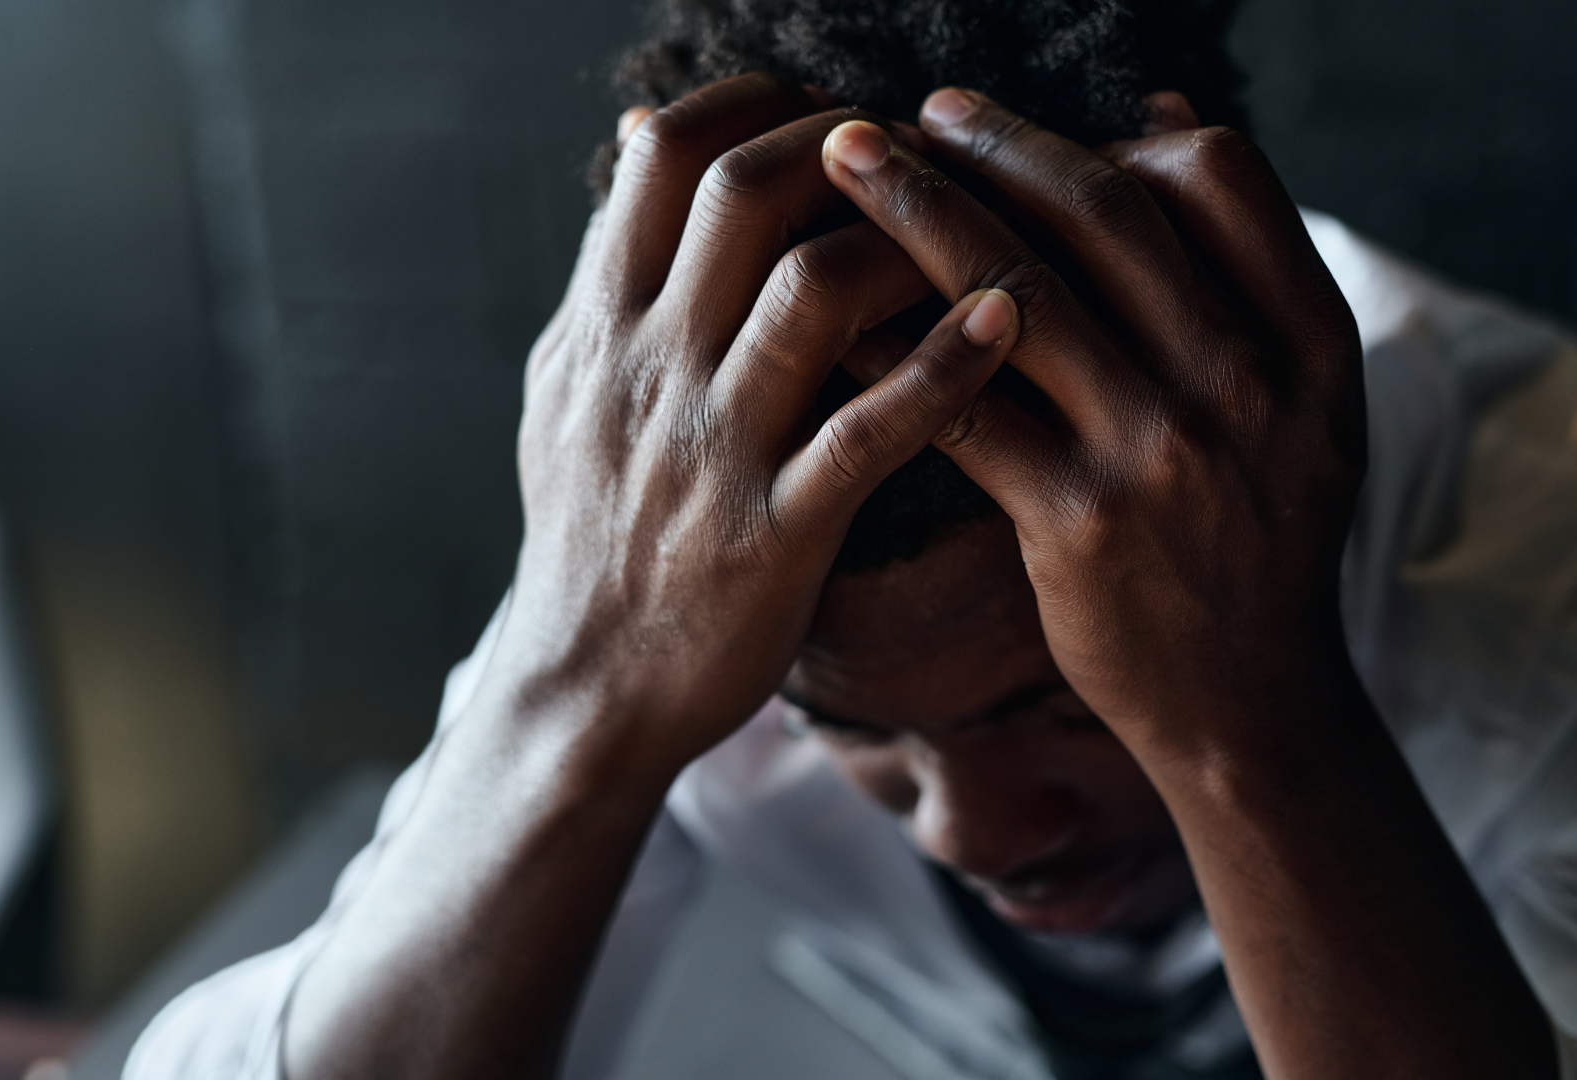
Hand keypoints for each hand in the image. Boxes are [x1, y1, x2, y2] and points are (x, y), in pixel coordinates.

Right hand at [479, 74, 1019, 778]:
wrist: (585, 691)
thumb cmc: (592, 536)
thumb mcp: (569, 391)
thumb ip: (611, 267)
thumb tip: (642, 133)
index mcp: (601, 327)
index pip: (669, 157)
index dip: (761, 106)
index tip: (830, 118)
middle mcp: (649, 370)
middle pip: (745, 193)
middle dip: (847, 151)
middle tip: (917, 162)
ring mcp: (712, 451)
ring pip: (812, 292)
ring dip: (909, 242)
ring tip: (970, 235)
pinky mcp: (774, 533)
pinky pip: (870, 431)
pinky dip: (947, 366)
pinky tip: (1007, 323)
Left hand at [820, 89, 1365, 752]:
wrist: (1248, 701)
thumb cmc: (1258, 537)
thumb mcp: (1301, 398)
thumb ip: (1243, 266)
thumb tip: (1159, 115)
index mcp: (1309, 337)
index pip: (1218, 177)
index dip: (1111, 137)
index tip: (1026, 132)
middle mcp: (1244, 381)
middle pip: (1104, 214)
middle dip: (992, 145)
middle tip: (907, 116)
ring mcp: (1161, 451)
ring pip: (1018, 293)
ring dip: (919, 214)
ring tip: (844, 166)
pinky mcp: (1077, 522)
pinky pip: (962, 408)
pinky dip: (890, 351)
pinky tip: (832, 318)